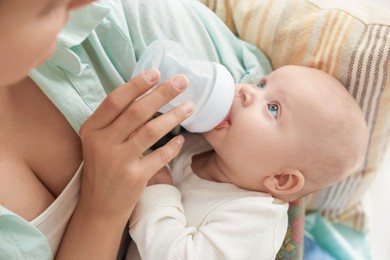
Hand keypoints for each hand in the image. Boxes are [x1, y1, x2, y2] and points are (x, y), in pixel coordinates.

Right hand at [78, 68, 192, 218]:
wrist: (99, 207)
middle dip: (162, 93)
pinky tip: (181, 140)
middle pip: (137, 111)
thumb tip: (145, 94)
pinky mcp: (134, 178)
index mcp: (92, 129)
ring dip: (174, 116)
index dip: (137, 85)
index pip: (115, 100)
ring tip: (190, 106)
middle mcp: (102, 143)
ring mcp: (118, 161)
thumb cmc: (103, 168)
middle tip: (183, 81)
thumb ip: (115, 121)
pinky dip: (173, 147)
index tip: (156, 72)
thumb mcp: (99, 142)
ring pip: (151, 131)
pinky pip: (160, 156)